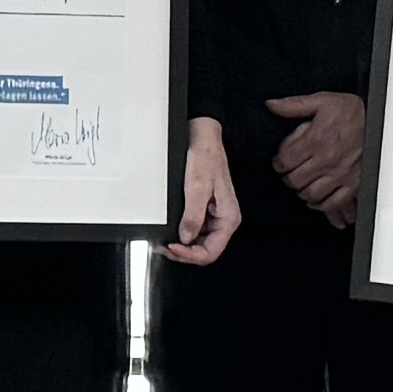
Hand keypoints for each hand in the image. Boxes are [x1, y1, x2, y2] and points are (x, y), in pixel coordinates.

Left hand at [162, 116, 240, 265]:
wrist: (202, 136)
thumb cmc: (206, 155)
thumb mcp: (197, 186)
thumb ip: (193, 215)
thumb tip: (185, 238)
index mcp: (228, 216)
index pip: (211, 251)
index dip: (190, 255)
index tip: (172, 248)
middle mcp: (223, 218)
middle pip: (205, 250)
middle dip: (184, 253)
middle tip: (164, 247)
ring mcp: (213, 214)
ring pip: (198, 242)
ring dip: (182, 245)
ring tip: (164, 241)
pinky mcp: (204, 208)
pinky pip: (194, 229)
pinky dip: (181, 234)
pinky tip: (170, 230)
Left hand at [267, 90, 364, 222]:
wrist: (378, 120)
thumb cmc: (351, 111)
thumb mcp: (321, 101)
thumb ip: (293, 105)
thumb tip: (271, 105)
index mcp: (316, 139)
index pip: (285, 161)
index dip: (278, 163)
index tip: (280, 162)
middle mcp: (327, 159)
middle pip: (295, 180)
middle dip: (288, 177)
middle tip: (290, 173)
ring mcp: (341, 174)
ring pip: (311, 194)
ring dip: (302, 191)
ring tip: (302, 184)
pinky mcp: (353, 183)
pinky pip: (334, 203)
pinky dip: (322, 205)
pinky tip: (317, 198)